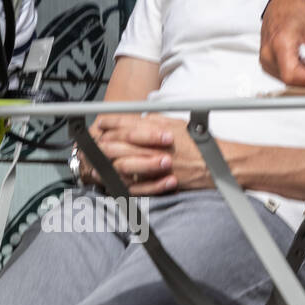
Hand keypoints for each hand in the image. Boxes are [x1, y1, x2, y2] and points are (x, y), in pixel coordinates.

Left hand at [83, 113, 213, 193]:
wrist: (215, 164)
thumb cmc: (198, 143)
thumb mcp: (175, 123)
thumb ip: (153, 121)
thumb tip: (135, 120)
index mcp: (155, 127)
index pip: (124, 122)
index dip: (107, 123)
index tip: (99, 125)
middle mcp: (152, 145)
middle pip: (116, 143)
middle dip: (99, 144)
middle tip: (89, 145)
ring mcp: (153, 164)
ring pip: (120, 163)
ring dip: (104, 164)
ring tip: (93, 165)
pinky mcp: (156, 182)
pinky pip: (132, 184)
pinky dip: (118, 182)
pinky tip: (110, 180)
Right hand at [260, 0, 304, 84]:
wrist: (281, 5)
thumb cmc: (295, 13)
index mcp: (280, 44)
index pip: (292, 75)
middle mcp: (268, 55)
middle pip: (291, 80)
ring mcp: (265, 61)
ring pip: (287, 81)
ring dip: (304, 76)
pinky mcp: (266, 64)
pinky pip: (283, 76)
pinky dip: (297, 73)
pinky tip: (302, 61)